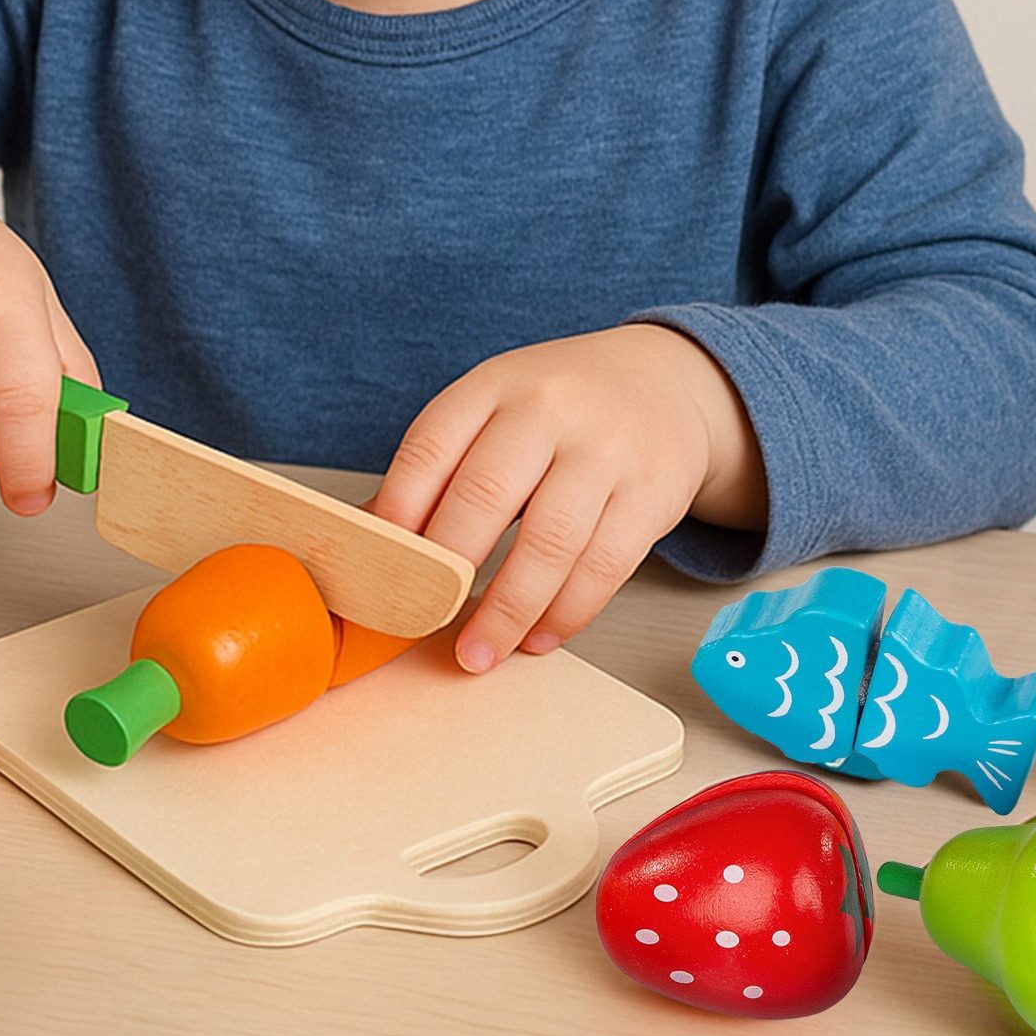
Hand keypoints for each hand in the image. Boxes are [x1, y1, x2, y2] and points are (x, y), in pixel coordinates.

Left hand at [362, 324, 764, 672]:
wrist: (664, 382)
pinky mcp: (652, 493)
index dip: (397, 513)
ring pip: (549, 541)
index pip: (430, 447)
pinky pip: (604, 566)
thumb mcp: (495, 408)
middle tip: (422, 621)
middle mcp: (549, 409)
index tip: (379, 569)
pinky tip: (538, 637)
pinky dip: (566, 613)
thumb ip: (442, 465)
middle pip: (486, 495)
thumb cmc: (560, 407)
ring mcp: (606, 449)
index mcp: (493, 385)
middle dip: (447, 570)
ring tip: (477, 652)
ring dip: (507, 609)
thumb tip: (371, 537)